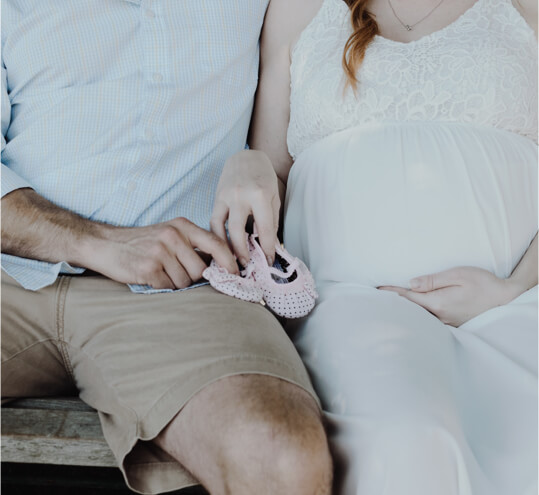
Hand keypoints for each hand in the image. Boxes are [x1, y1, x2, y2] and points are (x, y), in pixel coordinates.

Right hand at [84, 217, 238, 289]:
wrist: (104, 244)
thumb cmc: (141, 242)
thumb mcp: (169, 233)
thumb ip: (192, 244)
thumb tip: (220, 264)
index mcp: (182, 226)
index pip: (216, 243)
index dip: (229, 261)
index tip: (235, 272)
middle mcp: (173, 236)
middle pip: (200, 269)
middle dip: (192, 277)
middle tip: (175, 271)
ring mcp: (160, 252)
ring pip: (185, 281)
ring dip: (175, 282)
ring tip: (160, 271)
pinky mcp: (148, 268)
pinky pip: (168, 287)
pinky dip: (162, 286)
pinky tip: (151, 276)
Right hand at [211, 150, 279, 266]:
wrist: (246, 157)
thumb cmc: (264, 178)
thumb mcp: (274, 198)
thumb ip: (271, 222)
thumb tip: (269, 246)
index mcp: (260, 196)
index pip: (265, 230)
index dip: (268, 249)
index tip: (269, 262)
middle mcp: (241, 196)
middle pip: (239, 233)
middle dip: (243, 253)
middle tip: (247, 266)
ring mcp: (226, 196)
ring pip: (222, 228)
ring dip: (227, 247)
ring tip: (232, 260)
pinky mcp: (217, 197)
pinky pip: (214, 221)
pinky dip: (217, 235)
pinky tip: (222, 245)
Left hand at [378, 266, 520, 326]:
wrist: (506, 300)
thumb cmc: (483, 284)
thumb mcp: (458, 275)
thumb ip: (433, 280)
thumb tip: (411, 283)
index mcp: (438, 303)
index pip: (408, 298)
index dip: (390, 293)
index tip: (375, 291)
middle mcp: (439, 316)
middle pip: (410, 311)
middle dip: (392, 305)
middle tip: (374, 300)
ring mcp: (446, 323)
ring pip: (418, 318)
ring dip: (404, 311)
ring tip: (388, 306)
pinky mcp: (452, 324)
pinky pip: (429, 321)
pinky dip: (417, 316)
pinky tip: (411, 314)